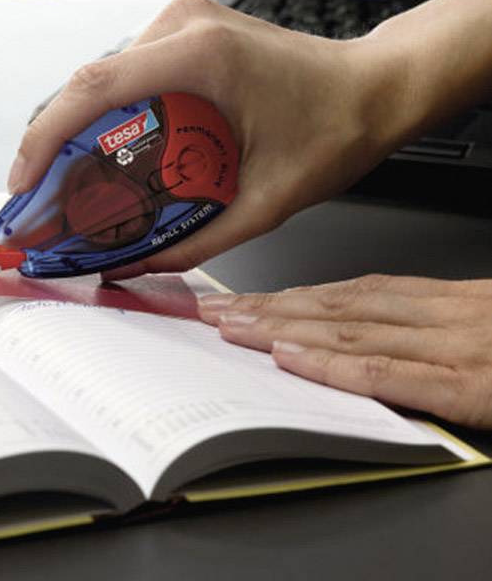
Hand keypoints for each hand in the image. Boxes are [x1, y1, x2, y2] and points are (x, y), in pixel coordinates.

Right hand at [7, 0, 414, 277]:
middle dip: (53, 143)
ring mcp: (181, 21)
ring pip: (101, 78)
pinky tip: (107, 153)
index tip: (25, 182)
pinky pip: (125, 71)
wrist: (371, 87)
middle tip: (41, 197)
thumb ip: (195, 242)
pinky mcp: (184, 30)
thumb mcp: (265, 202)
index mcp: (201, 56)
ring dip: (79, 129)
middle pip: (87, 84)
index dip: (44, 137)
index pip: (94, 89)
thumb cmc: (334, 127)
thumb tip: (135, 265)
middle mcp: (183, 26)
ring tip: (69, 183)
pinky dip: (107, 114)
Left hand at [198, 275, 491, 428]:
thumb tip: (371, 337)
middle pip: (338, 307)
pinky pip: (388, 374)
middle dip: (268, 308)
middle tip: (214, 311)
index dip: (292, 295)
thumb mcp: (489, 328)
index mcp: (451, 301)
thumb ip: (433, 330)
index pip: (355, 292)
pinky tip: (289, 357)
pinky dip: (333, 364)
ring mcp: (456, 349)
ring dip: (281, 326)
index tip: (245, 299)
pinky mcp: (470, 387)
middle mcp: (447, 317)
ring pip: (350, 331)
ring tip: (230, 328)